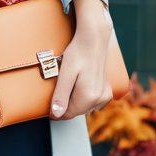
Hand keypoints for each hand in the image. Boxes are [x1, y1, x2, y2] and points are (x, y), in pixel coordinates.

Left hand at [49, 0, 113, 120]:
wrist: (94, 40)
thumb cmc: (78, 53)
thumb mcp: (65, 73)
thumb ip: (61, 95)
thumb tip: (56, 115)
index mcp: (88, 97)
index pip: (68, 114)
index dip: (56, 112)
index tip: (47, 106)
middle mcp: (99, 99)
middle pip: (76, 111)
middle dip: (65, 105)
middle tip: (58, 88)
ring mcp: (105, 95)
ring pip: (84, 107)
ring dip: (75, 101)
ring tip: (69, 83)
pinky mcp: (107, 91)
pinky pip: (92, 102)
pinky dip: (84, 97)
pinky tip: (80, 84)